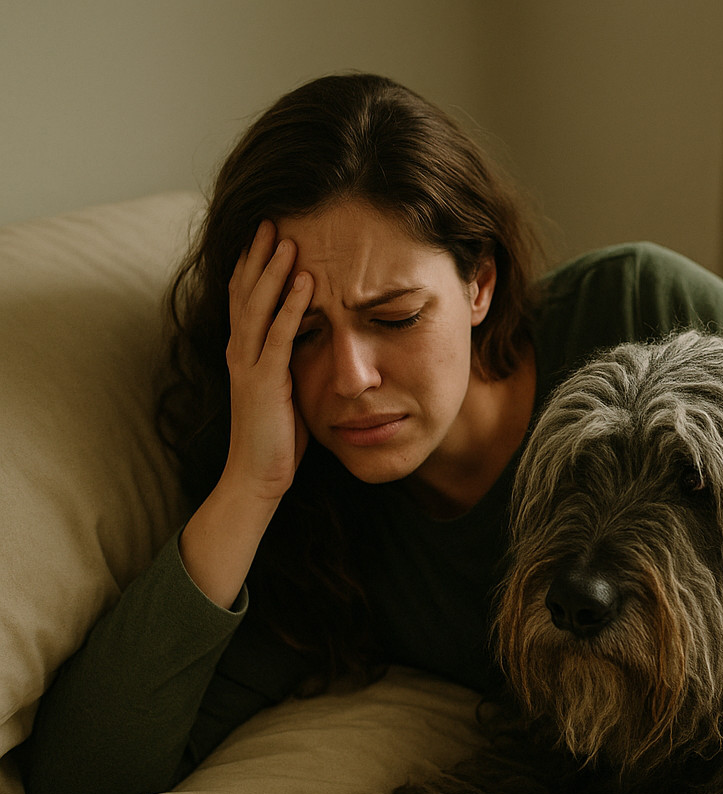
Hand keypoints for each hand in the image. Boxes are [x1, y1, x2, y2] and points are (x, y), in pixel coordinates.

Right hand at [223, 219, 312, 503]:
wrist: (257, 477)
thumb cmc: (276, 438)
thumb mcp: (285, 389)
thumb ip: (289, 361)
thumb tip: (312, 338)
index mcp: (244, 351)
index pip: (245, 297)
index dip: (253, 264)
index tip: (267, 233)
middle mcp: (240, 351)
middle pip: (246, 291)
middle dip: (258, 254)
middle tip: (271, 218)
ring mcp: (249, 364)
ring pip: (258, 306)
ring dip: (273, 270)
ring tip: (286, 238)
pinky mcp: (265, 381)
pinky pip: (280, 335)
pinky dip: (292, 306)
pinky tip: (305, 282)